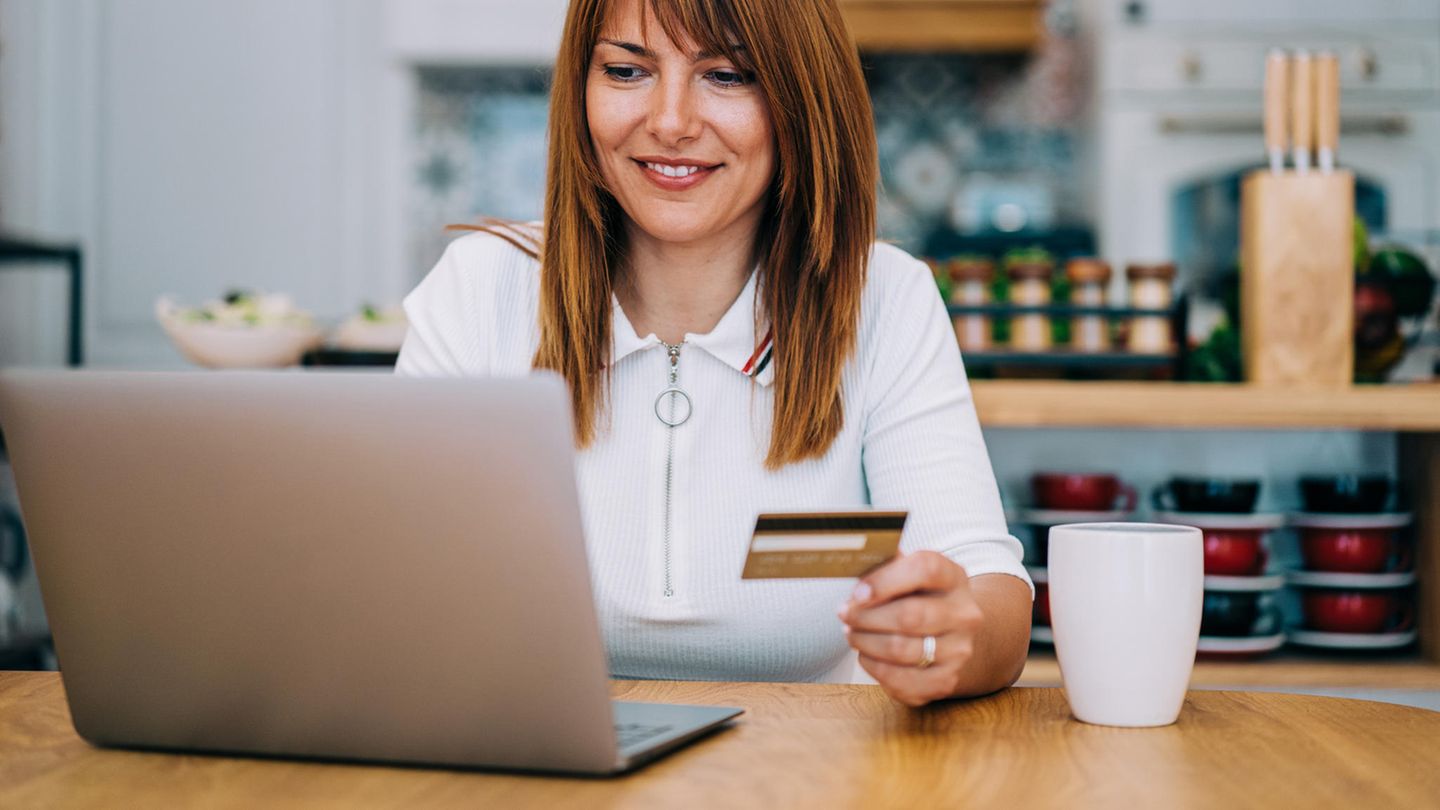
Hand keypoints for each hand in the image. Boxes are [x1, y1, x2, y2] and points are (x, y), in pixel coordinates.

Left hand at [837, 551, 983, 706]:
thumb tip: (852, 575)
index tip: (857, 592)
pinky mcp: (946, 680)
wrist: (945, 633)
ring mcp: (959, 650)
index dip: (885, 581)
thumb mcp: (905, 573)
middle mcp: (964, 614)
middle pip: (910, 615)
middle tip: (845, 614)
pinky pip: (901, 680)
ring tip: (852, 633)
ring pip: (901, 649)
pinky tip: (866, 655)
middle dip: (866, 616)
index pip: (925, 569)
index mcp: (953, 577)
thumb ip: (883, 567)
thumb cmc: (914, 597)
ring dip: (865, 642)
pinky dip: (874, 667)